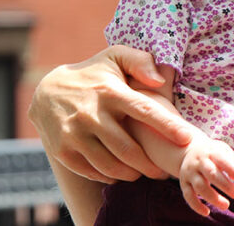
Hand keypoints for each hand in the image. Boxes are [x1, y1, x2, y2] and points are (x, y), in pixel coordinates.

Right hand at [28, 45, 195, 182]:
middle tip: (162, 172)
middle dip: (150, 165)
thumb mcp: (114, 57)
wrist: (46, 92)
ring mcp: (74, 134)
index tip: (186, 138)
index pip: (145, 110)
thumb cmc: (93, 74)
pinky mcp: (62, 150)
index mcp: (110, 92)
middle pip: (129, 149)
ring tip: (141, 173)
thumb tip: (159, 81)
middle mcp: (92, 114)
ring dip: (131, 174)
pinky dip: (109, 176)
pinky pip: (92, 171)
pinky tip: (119, 173)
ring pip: (110, 165)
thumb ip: (140, 62)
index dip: (167, 126)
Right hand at [178, 137, 233, 216]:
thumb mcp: (222, 150)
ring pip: (200, 186)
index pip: (222, 159)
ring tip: (226, 205)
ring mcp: (189, 173)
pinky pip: (188, 196)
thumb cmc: (212, 154)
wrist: (188, 151)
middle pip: (211, 173)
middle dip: (224, 185)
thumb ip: (232, 160)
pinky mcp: (184, 183)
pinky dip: (196, 206)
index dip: (231, 169)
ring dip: (213, 198)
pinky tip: (207, 212)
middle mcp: (198, 162)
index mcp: (210, 152)